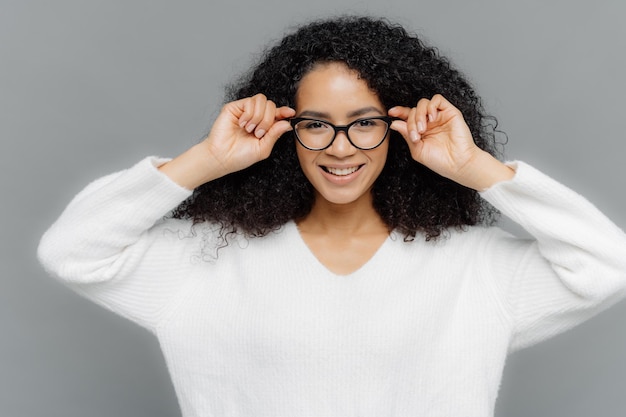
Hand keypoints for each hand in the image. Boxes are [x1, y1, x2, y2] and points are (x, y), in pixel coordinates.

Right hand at [202, 93, 294, 176]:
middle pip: (271, 105)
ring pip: (262, 100)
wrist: (222, 157)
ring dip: (258, 117)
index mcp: (264, 126)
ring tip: (249, 129)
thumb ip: (275, 135)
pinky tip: (242, 124)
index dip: (284, 111)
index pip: (277, 114)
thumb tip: (287, 123)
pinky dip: (249, 114)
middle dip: (268, 120)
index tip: (290, 113)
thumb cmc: (240, 156)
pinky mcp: (235, 107)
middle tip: (258, 133)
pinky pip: (250, 102)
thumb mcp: (263, 148)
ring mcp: (245, 111)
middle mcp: (255, 117)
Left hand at [388, 94, 512, 189]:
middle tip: (415, 135)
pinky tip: (431, 119)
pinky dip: (431, 107)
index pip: (408, 116)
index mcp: (421, 130)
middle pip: (413, 110)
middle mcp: (429, 122)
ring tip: (423, 129)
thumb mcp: (417, 150)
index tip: (391, 113)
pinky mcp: (450, 112)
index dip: (399, 112)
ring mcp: (439, 116)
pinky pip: (437, 99)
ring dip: (419, 115)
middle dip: (410, 122)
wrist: (457, 163)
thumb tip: (395, 123)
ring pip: (423, 103)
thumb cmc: (439, 160)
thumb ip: (406, 135)